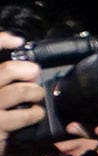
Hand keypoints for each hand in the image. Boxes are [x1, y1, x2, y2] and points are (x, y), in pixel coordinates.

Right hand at [0, 34, 44, 155]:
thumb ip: (4, 72)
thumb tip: (16, 43)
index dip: (2, 40)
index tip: (17, 41)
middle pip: (7, 70)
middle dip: (28, 70)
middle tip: (33, 76)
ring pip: (20, 91)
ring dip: (35, 92)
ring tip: (36, 96)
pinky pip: (25, 115)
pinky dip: (36, 112)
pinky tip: (34, 113)